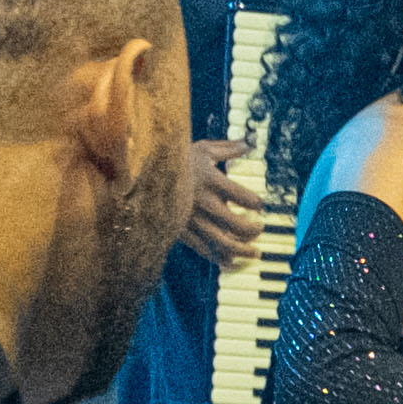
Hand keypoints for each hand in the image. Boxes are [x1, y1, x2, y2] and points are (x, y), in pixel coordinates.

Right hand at [174, 143, 270, 268]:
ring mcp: (192, 219)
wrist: (142, 172)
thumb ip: (229, 148)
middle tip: (259, 229)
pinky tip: (231, 260)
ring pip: (223, 243)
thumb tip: (250, 142)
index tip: (260, 205)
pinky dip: (220, 258)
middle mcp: (204, 202)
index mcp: (212, 181)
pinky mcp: (181, 230)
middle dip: (254, 230)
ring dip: (243, 250)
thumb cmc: (176, 159)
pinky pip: (203, 249)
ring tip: (254, 252)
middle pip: (238, 225)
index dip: (257, 204)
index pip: (246, 198)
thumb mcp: (203, 149)